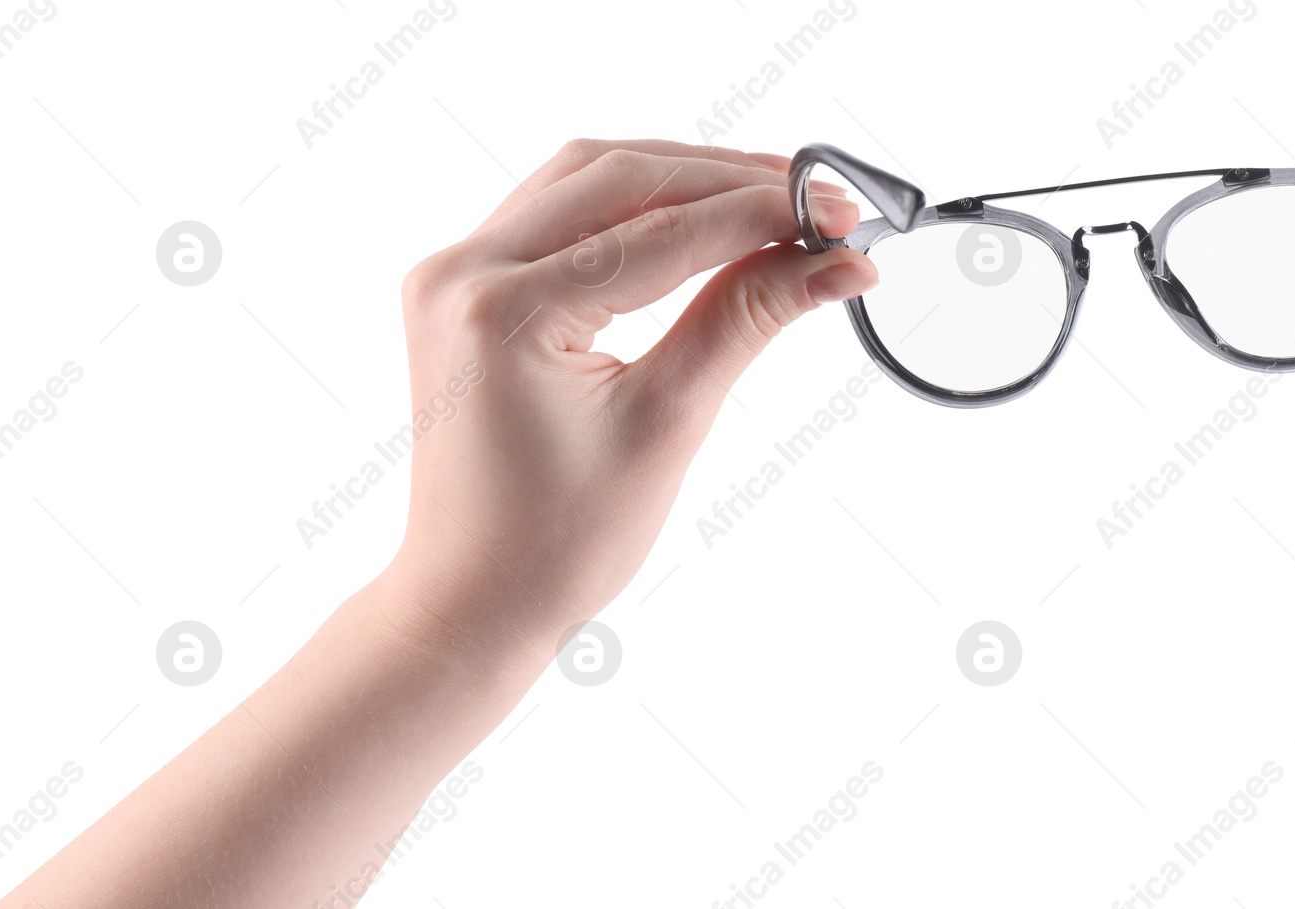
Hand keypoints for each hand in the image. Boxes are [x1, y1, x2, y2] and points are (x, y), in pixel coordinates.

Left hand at [385, 139, 878, 649]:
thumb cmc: (559, 542)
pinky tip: (696, 216)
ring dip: (681, 178)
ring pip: (586, 179)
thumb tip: (833, 263)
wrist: (475, 600)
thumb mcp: (666, 424)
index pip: (662, 232)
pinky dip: (632, 205)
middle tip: (816, 202)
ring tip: (770, 199)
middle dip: (727, 182)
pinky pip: (556, 212)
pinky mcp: (465, 286)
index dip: (763, 216)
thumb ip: (745, 321)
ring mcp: (454, 273)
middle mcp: (463, 272)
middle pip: (618, 177)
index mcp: (505, 312)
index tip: (840, 218)